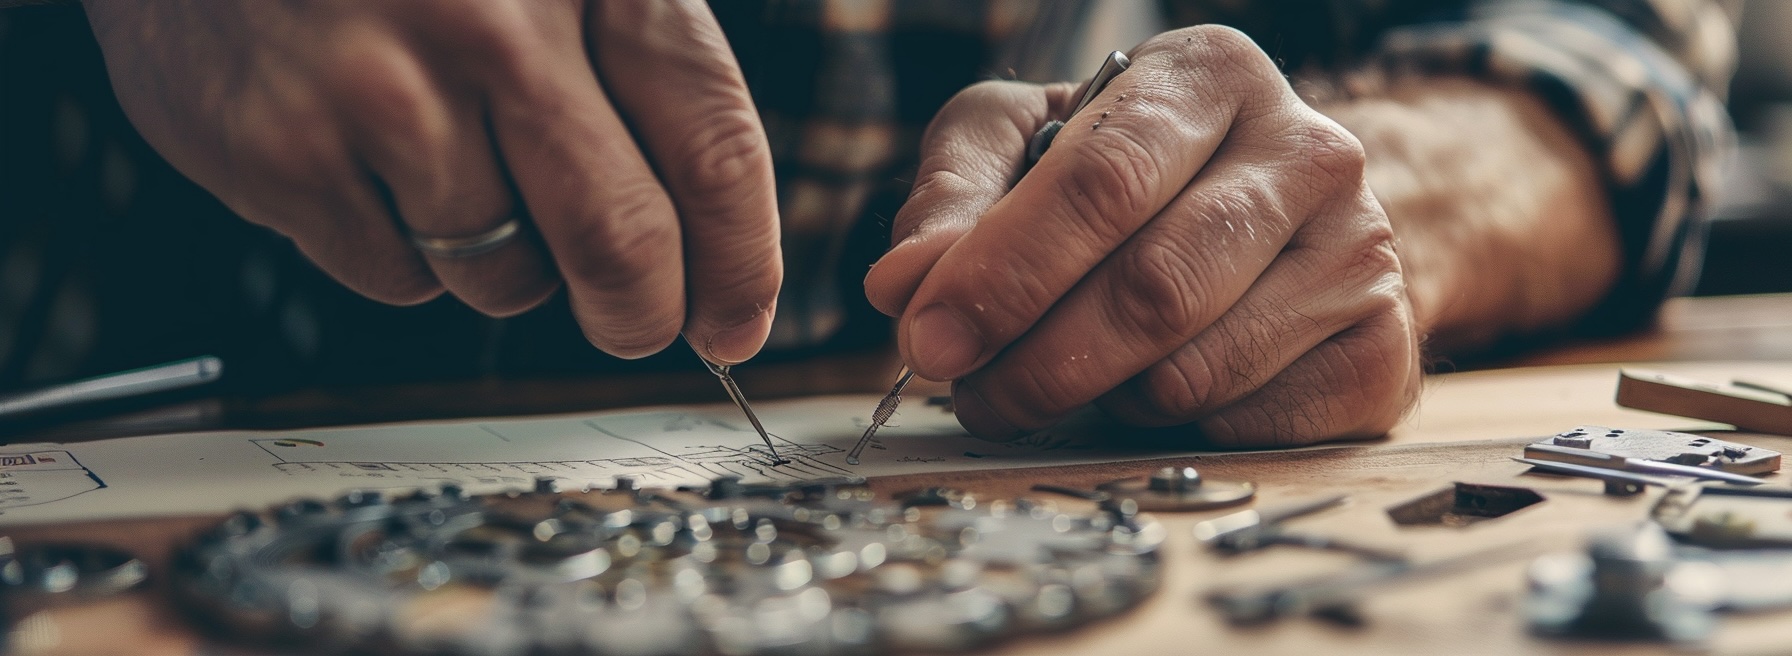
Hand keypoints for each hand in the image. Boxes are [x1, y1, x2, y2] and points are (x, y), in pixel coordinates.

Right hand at [83, 0, 780, 361]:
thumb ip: (636, 67)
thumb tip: (711, 249)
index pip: (713, 147)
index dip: (741, 261)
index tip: (738, 321)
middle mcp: (494, 24)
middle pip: (620, 240)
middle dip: (641, 310)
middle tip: (636, 319)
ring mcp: (381, 88)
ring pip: (503, 275)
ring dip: (505, 261)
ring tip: (455, 163)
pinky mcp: (281, 149)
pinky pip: (396, 276)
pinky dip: (404, 249)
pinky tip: (373, 162)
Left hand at [864, 26, 1420, 446]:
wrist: (1292, 226)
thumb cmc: (1136, 177)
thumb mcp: (1028, 144)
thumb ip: (955, 196)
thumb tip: (902, 284)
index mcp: (1210, 76)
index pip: (1101, 180)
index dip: (1003, 270)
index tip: (928, 335)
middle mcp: (1307, 150)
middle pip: (1152, 286)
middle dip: (1036, 360)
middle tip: (973, 395)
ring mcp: (1360, 253)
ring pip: (1193, 369)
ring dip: (1096, 401)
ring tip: (1055, 385)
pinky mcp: (1381, 351)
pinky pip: (1247, 425)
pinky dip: (1174, 430)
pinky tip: (1151, 393)